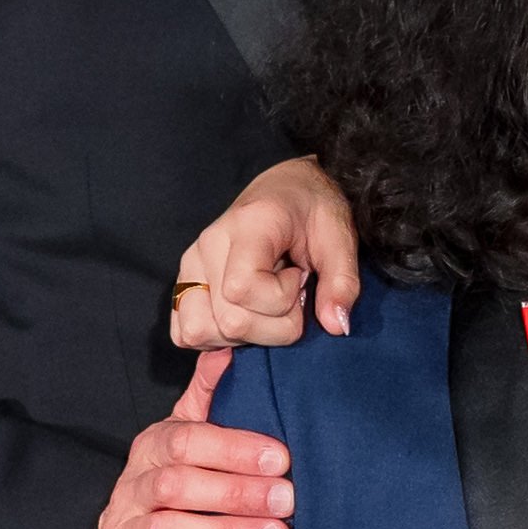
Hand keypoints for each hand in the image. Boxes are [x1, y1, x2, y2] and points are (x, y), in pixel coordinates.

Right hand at [81, 348, 288, 528]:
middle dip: (238, 491)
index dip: (234, 447)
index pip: (187, 440)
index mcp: (152, 450)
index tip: (282, 457)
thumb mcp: (183, 444)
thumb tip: (229, 349)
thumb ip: (206, 400)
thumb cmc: (169, 497)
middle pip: (178, 484)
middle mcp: (132, 490)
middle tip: (290, 500)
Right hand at [174, 159, 360, 350]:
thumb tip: (336, 327)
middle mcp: (209, 245)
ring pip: (197, 332)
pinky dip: (215, 339)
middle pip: (227, 321)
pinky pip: (184, 332)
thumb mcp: (341, 238)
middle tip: (289, 295)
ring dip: (241, 337)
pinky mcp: (186, 283)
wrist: (289, 189)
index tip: (301, 277)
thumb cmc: (314, 209)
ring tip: (265, 306)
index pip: (243, 289)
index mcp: (247, 226)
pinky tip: (245, 319)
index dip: (282, 300)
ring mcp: (191, 265)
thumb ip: (342, 282)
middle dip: (271, 326)